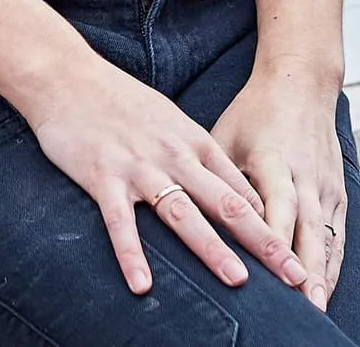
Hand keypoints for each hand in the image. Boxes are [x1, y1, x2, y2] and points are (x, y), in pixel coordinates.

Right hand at [19, 51, 312, 299]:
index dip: (272, 224)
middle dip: (265, 243)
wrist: (64, 74)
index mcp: (192, 140)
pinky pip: (120, 222)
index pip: (242, 188)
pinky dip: (132, 255)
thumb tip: (228, 188)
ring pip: (183, 213)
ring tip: (238, 280)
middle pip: (226, 204)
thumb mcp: (167, 119)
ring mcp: (138, 167)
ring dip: (212, 248)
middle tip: (293, 275)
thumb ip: (195, 153)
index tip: (295, 254)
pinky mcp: (102, 176)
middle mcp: (173, 155)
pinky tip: (142, 285)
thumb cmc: (116, 98)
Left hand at [211, 73, 347, 310]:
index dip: (274, 242)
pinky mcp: (339, 192)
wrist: (302, 85)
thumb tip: (192, 216)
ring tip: (315, 311)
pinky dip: (332, 265)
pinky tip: (323, 292)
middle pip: (307, 230)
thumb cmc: (253, 113)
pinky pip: (337, 236)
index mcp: (275, 160)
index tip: (270, 274)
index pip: (277, 208)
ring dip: (322, 275)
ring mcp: (327, 186)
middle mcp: (306, 176)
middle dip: (306, 270)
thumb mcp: (226, 135)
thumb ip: (216, 176)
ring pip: (327, 237)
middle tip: (303, 306)